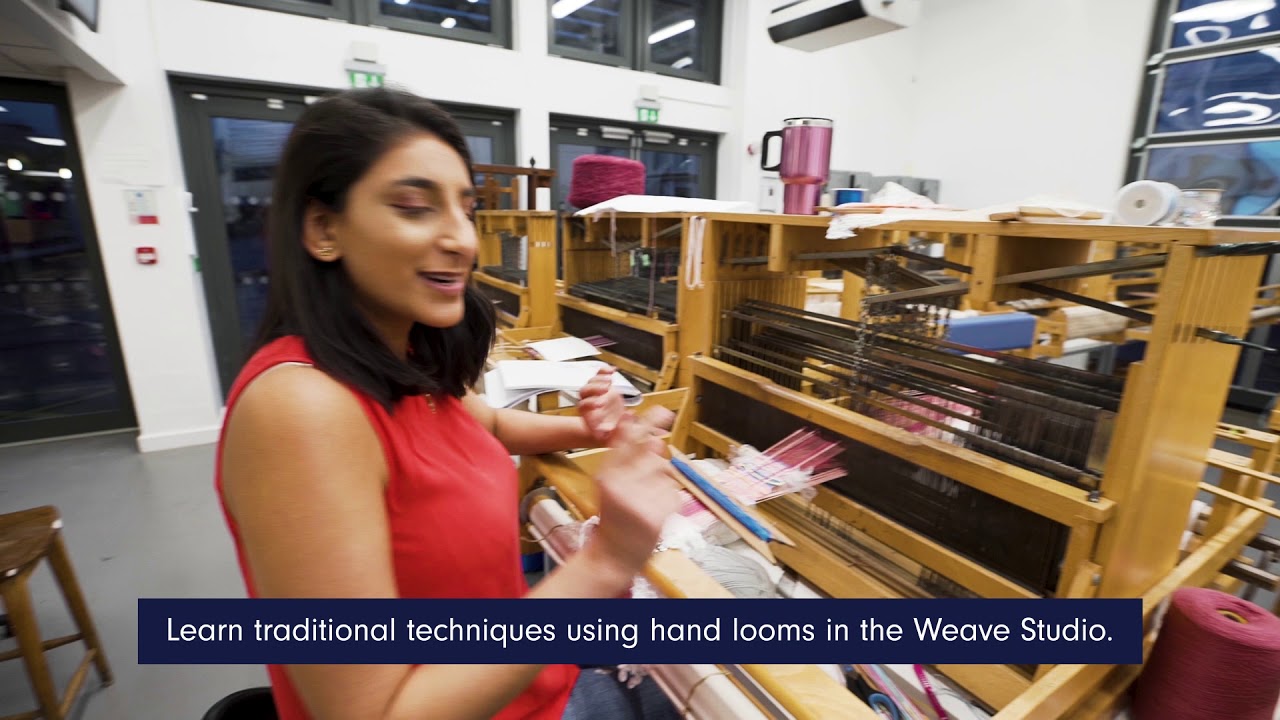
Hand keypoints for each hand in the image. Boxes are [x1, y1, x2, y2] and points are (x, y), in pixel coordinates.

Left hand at [578, 367, 625, 443]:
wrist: (607, 425)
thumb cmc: (607, 432)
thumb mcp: (610, 434)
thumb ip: (614, 429)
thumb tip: (621, 421)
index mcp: (587, 414)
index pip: (583, 405)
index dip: (590, 403)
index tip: (600, 404)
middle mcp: (588, 401)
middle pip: (584, 391)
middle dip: (595, 389)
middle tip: (606, 389)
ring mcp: (594, 392)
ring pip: (591, 382)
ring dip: (600, 379)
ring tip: (610, 381)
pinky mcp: (601, 385)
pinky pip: (599, 375)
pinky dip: (604, 371)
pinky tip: (613, 371)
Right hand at [585, 408, 680, 579]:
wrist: (613, 555)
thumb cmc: (613, 516)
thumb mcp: (610, 484)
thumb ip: (624, 458)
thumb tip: (641, 428)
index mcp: (607, 476)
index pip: (628, 441)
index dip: (646, 423)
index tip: (662, 410)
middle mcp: (622, 486)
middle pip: (651, 451)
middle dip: (657, 447)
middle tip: (661, 434)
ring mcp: (641, 501)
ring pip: (665, 470)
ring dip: (662, 477)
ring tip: (649, 493)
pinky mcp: (657, 517)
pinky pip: (674, 492)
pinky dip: (669, 497)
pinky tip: (656, 508)